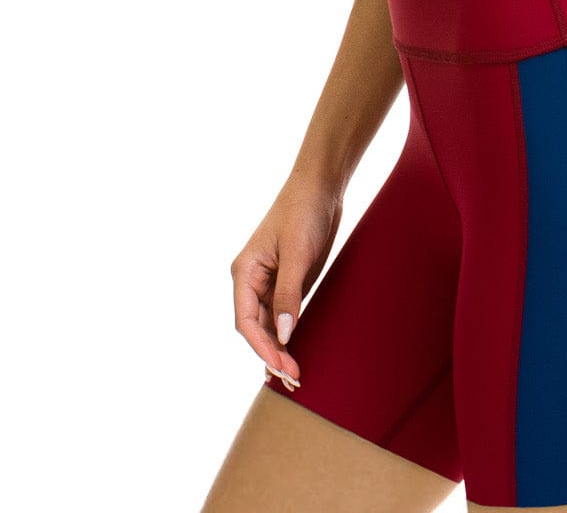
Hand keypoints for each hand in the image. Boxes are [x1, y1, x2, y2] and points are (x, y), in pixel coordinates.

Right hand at [229, 177, 344, 384]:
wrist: (321, 187)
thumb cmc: (303, 212)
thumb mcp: (297, 253)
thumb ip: (289, 294)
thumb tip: (285, 334)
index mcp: (244, 272)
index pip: (246, 321)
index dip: (262, 347)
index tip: (280, 366)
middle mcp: (252, 281)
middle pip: (256, 329)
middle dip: (272, 354)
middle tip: (293, 378)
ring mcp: (270, 283)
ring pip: (269, 326)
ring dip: (280, 349)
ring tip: (295, 376)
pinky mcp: (288, 282)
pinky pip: (283, 316)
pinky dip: (289, 335)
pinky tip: (297, 352)